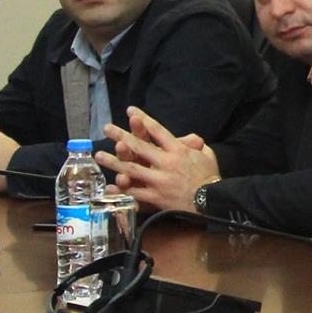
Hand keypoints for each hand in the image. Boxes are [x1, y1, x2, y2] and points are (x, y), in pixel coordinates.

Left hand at [94, 106, 218, 213]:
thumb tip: (192, 139)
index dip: (144, 120)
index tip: (131, 111)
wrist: (213, 201)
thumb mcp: (207, 156)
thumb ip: (196, 145)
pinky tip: (109, 185)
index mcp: (178, 150)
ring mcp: (159, 180)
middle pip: (140, 146)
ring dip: (113, 161)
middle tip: (107, 128)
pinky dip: (122, 190)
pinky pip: (135, 193)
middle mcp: (166, 162)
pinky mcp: (156, 197)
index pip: (158, 130)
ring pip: (131, 168)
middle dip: (121, 135)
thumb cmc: (211, 178)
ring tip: (98, 155)